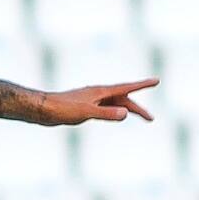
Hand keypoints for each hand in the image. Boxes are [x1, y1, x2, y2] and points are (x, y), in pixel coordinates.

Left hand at [40, 78, 158, 124]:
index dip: (142, 85)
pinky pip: (105, 108)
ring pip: (114, 104)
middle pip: (123, 99)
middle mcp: (97, 94)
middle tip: (151, 119)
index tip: (156, 80)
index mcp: (100, 92)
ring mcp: (91, 100)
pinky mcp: (83, 107)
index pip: (127, 88)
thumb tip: (125, 114)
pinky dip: (114, 111)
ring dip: (127, 110)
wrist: (42, 109)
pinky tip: (115, 115)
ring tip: (140, 117)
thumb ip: (106, 114)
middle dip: (138, 108)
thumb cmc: (62, 109)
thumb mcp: (86, 112)